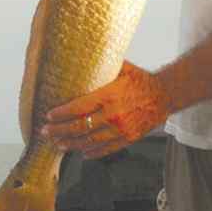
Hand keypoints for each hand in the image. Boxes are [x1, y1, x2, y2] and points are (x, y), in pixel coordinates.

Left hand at [41, 62, 171, 158]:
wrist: (165, 95)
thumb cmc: (143, 81)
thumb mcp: (122, 69)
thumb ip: (103, 67)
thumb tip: (83, 57)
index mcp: (109, 96)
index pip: (78, 107)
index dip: (61, 114)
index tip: (49, 116)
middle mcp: (113, 114)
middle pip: (80, 127)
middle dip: (60, 131)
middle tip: (46, 132)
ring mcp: (120, 129)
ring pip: (90, 141)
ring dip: (71, 143)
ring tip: (58, 144)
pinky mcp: (128, 138)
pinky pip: (106, 149)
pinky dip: (92, 152)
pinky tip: (82, 153)